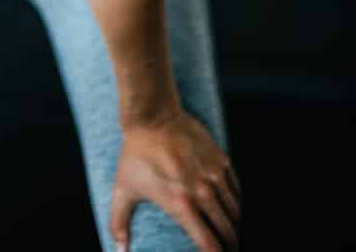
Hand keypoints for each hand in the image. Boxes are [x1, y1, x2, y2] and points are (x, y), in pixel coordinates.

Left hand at [111, 111, 239, 251]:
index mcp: (179, 204)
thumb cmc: (135, 155)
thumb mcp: (123, 189)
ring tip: (231, 234)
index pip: (208, 243)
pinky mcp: (221, 161)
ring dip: (235, 226)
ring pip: (235, 211)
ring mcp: (214, 176)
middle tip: (227, 249)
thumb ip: (119, 222)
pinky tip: (231, 210)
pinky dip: (236, 204)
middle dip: (230, 245)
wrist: (152, 117)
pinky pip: (237, 190)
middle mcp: (201, 193)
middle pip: (228, 230)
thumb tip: (119, 249)